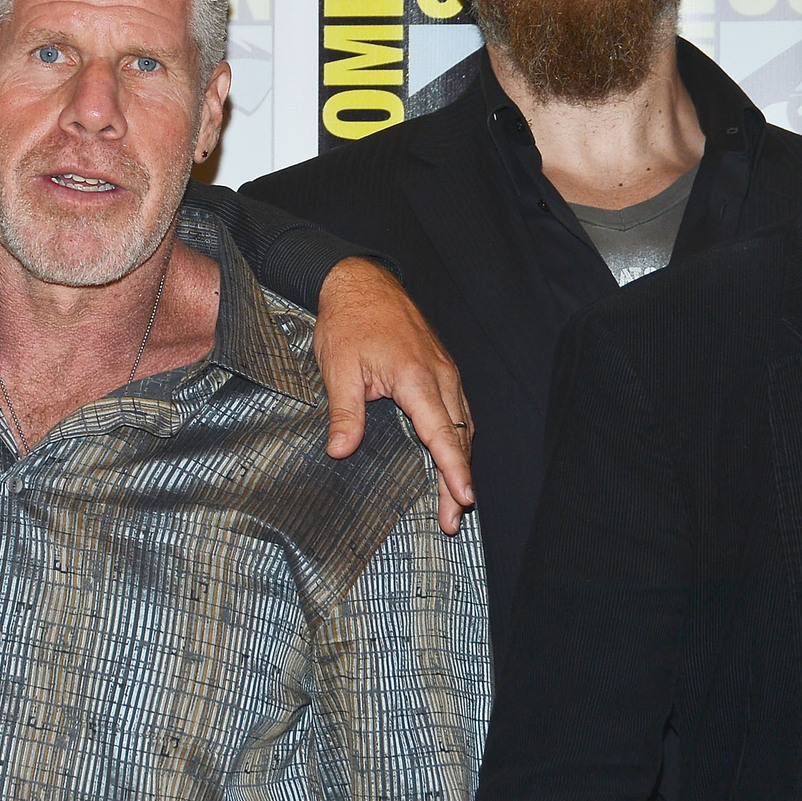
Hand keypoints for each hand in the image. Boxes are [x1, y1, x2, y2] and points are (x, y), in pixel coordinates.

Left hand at [312, 258, 473, 531]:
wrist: (361, 281)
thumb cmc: (349, 320)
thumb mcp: (338, 367)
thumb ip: (346, 412)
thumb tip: (342, 451)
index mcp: (416, 378)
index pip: (441, 434)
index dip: (453, 470)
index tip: (464, 497)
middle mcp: (439, 376)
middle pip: (459, 437)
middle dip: (459, 479)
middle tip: (454, 519)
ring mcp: (444, 371)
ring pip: (463, 424)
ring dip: (460, 461)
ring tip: (455, 499)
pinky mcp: (441, 368)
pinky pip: (457, 409)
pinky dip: (457, 438)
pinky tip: (449, 457)